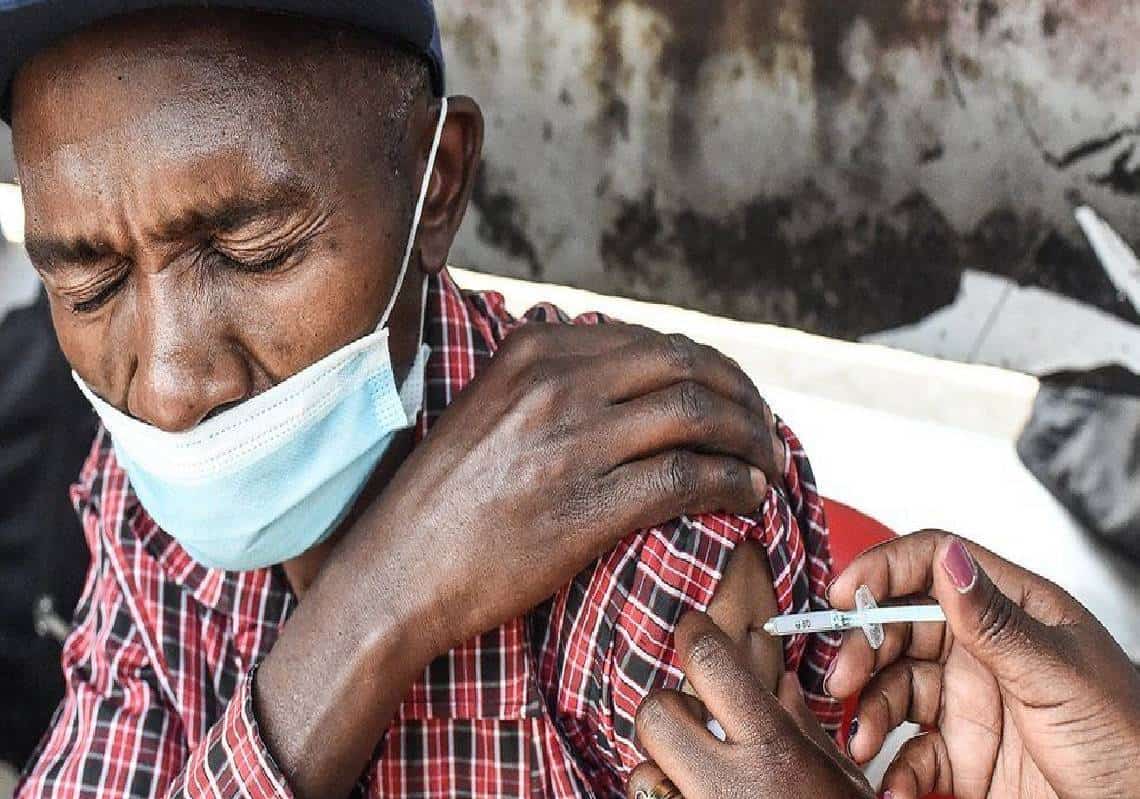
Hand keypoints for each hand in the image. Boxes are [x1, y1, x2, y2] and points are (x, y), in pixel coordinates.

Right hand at [360, 323, 786, 651]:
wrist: (397, 570)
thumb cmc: (443, 498)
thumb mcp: (489, 408)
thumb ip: (551, 379)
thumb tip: (627, 372)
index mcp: (534, 352)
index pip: (655, 343)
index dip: (714, 369)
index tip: (737, 398)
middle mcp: (557, 385)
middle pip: (689, 368)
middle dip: (745, 397)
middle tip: (765, 431)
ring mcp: (572, 443)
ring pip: (698, 417)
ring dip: (751, 440)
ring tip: (768, 465)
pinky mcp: (585, 506)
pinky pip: (687, 478)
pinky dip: (733, 483)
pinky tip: (747, 497)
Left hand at [628, 612, 872, 798]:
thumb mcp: (840, 780)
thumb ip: (801, 727)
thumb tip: (781, 684)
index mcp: (775, 752)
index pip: (710, 663)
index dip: (694, 634)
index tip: (692, 629)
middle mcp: (730, 786)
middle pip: (655, 712)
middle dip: (669, 710)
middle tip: (695, 722)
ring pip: (641, 772)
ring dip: (660, 772)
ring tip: (698, 784)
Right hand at [827, 531, 1139, 798]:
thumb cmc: (1133, 747)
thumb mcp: (1060, 676)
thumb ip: (995, 621)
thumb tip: (948, 558)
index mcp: (1015, 611)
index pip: (935, 565)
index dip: (883, 571)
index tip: (845, 596)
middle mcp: (985, 651)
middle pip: (900, 628)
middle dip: (865, 652)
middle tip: (844, 681)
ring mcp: (971, 703)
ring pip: (895, 690)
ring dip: (871, 713)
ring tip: (865, 742)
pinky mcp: (964, 758)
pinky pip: (910, 752)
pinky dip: (893, 768)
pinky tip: (895, 782)